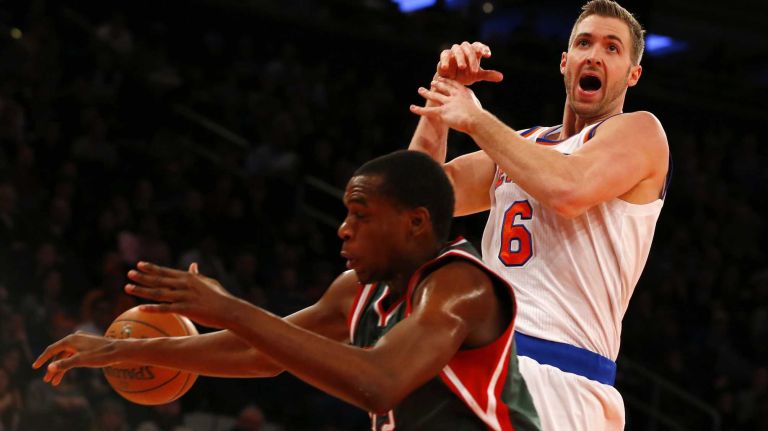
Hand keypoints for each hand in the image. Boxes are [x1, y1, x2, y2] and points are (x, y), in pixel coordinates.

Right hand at [32, 332, 124, 385]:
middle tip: (47, 381)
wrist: (119, 350)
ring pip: (66, 357)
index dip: (42, 359)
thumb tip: (49, 368)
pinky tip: (65, 374)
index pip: (51, 350)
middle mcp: (74, 339)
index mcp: (70, 340)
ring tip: (55, 383)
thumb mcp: (81, 361)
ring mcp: (81, 343)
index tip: (35, 367)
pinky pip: (73, 357)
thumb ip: (64, 364)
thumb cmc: (100, 355)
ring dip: (60, 369)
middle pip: (58, 355)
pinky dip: (69, 365)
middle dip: (52, 368)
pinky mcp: (87, 348)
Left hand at [125, 261, 239, 328]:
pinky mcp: (186, 309)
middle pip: (159, 280)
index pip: (166, 271)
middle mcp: (184, 285)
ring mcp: (184, 297)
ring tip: (128, 288)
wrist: (229, 310)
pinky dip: (152, 308)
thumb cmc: (220, 297)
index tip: (140, 265)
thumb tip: (193, 265)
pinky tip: (141, 308)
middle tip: (129, 273)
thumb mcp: (209, 282)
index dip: (152, 268)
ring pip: (158, 293)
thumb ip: (198, 275)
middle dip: (142, 277)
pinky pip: (166, 309)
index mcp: (189, 278)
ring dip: (141, 291)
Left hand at [410, 77, 483, 133]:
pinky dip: (419, 110)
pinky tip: (412, 108)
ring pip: (434, 96)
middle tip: (432, 82)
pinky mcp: (442, 112)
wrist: (476, 120)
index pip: (454, 84)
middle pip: (444, 87)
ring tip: (420, 90)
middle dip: (437, 84)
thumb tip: (474, 107)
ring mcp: (447, 103)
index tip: (443, 79)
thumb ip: (472, 103)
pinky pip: (428, 111)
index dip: (448, 82)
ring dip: (426, 93)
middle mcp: (454, 95)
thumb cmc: (479, 116)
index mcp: (464, 92)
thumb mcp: (477, 105)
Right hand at [437, 41, 502, 85]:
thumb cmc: (465, 75)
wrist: (451, 81)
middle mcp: (463, 49)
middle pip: (468, 48)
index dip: (483, 49)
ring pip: (457, 49)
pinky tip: (446, 68)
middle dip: (472, 59)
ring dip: (460, 58)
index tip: (488, 55)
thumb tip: (501, 77)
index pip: (479, 46)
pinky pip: (444, 55)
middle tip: (474, 71)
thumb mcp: (477, 76)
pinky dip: (445, 60)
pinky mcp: (444, 56)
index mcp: (473, 52)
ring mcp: (453, 52)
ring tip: (462, 67)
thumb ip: (488, 75)